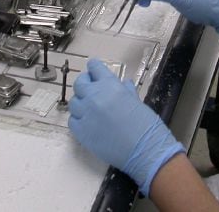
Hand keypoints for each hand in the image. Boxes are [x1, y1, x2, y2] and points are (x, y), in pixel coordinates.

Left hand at [69, 59, 184, 195]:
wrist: (145, 150)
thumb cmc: (146, 125)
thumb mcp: (137, 101)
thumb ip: (125, 91)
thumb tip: (123, 84)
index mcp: (110, 85)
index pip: (95, 68)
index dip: (95, 69)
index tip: (94, 71)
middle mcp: (94, 96)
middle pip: (80, 83)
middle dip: (85, 83)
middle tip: (91, 88)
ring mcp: (85, 114)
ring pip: (74, 102)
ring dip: (81, 102)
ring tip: (90, 108)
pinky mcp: (81, 132)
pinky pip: (72, 121)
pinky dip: (78, 119)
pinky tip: (87, 122)